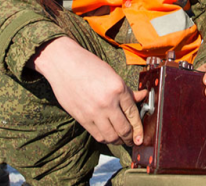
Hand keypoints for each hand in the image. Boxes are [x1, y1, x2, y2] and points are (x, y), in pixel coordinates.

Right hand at [30, 37, 147, 145]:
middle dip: (131, 138)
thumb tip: (143, 96)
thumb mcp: (112, 74)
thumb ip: (127, 90)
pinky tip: (108, 136)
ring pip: (111, 137)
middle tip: (134, 140)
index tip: (140, 136)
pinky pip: (97, 135)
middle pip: (124, 129)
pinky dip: (105, 139)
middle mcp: (107, 102)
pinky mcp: (82, 118)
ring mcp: (94, 112)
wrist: (63, 64)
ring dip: (119, 141)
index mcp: (118, 89)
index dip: (139, 128)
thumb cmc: (88, 65)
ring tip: (121, 140)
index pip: (133, 114)